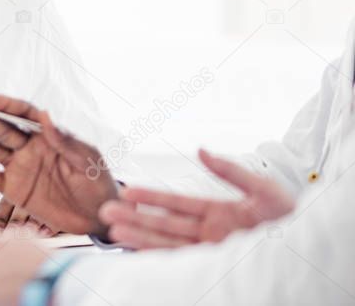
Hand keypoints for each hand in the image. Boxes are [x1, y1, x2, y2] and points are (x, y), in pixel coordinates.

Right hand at [0, 94, 117, 234]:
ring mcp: (18, 166)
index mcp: (48, 135)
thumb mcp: (88, 160)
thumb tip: (46, 116)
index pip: (23, 114)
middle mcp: (29, 146)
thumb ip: (66, 140)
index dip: (5, 105)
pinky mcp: (13, 188)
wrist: (98, 215)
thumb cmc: (98, 182)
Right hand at [99, 149, 295, 248]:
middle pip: (165, 225)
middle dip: (135, 219)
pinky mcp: (215, 266)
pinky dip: (160, 258)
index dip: (152, 198)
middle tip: (106, 210)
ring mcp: (211, 252)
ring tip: (115, 231)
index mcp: (217, 213)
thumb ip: (230, 171)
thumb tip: (200, 149)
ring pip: (168, 244)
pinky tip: (140, 254)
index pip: (177, 204)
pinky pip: (182, 264)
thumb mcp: (263, 189)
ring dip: (141, 237)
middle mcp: (209, 234)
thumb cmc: (291, 219)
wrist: (309, 246)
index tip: (127, 190)